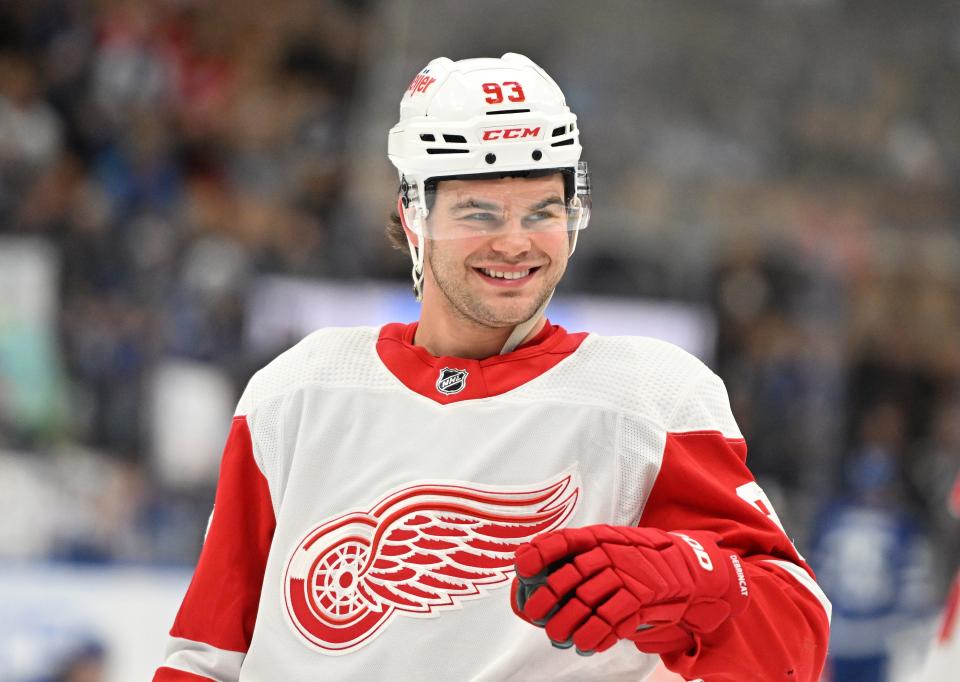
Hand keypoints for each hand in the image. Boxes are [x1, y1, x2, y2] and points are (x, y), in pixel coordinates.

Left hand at [511, 525, 749, 655]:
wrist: (687, 567)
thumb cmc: (637, 560)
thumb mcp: (610, 546)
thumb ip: (580, 556)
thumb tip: (536, 574)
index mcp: (598, 537)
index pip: (564, 539)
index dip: (541, 552)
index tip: (523, 567)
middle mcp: (610, 552)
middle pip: (570, 576)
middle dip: (548, 598)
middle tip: (534, 615)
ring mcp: (627, 574)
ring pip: (588, 602)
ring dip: (569, 623)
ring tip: (558, 636)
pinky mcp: (642, 597)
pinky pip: (613, 619)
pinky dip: (596, 634)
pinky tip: (587, 643)